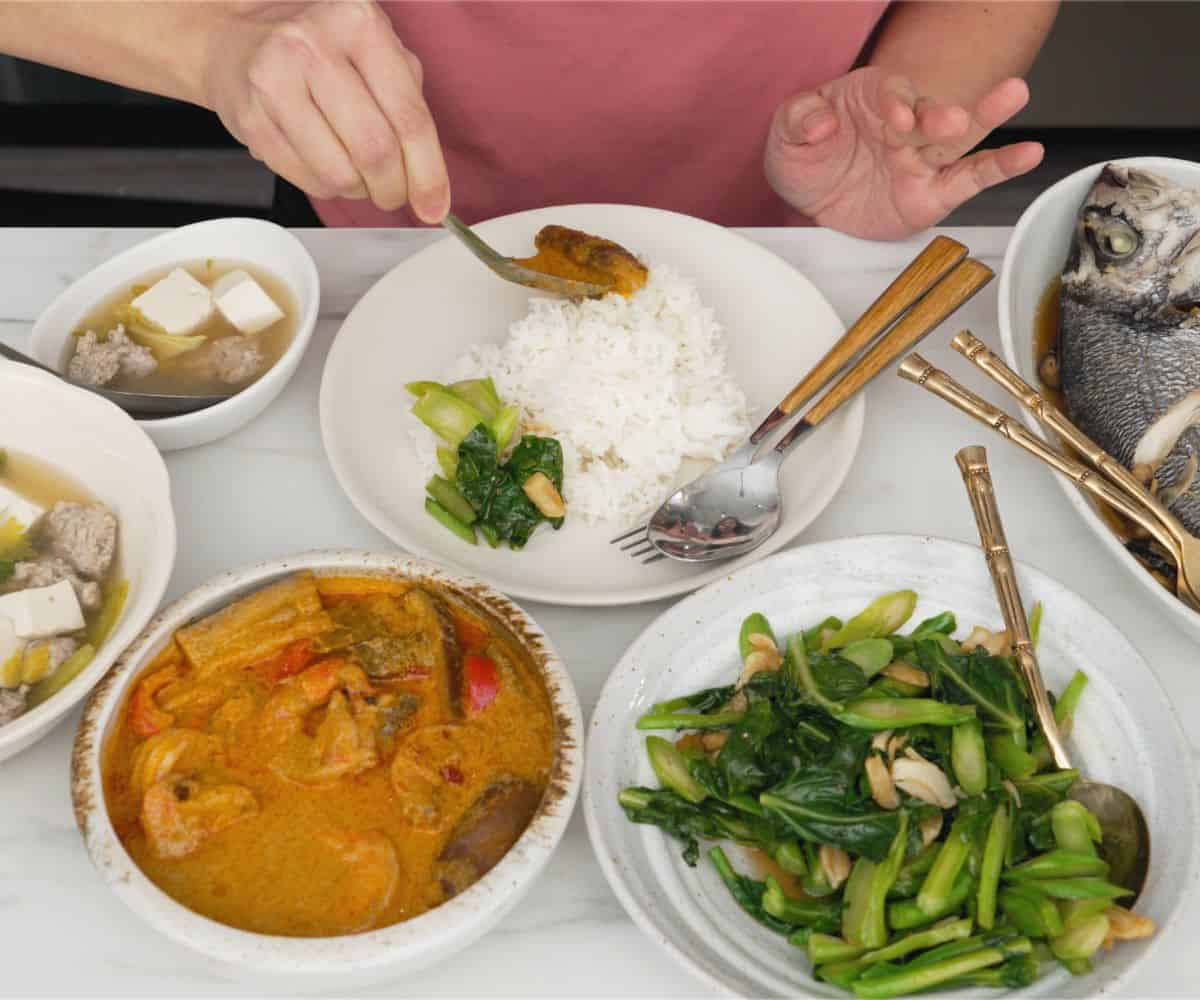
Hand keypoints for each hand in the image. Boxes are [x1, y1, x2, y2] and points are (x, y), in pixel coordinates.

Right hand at [202, 1, 448, 220]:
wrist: (236, 36)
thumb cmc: (319, 48)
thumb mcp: (373, 50)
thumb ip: (408, 106)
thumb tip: (431, 187)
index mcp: (359, 23)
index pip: (409, 117)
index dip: (428, 174)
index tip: (435, 207)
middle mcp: (313, 45)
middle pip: (375, 151)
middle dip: (393, 189)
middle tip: (393, 193)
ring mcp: (275, 80)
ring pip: (339, 174)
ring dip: (358, 190)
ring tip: (356, 172)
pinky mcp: (251, 118)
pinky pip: (306, 180)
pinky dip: (326, 186)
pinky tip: (324, 163)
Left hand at [764, 67, 1041, 240]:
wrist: (811, 202)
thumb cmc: (806, 156)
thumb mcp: (786, 134)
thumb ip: (799, 119)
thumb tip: (820, 123)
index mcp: (873, 98)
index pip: (890, 93)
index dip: (895, 102)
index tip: (895, 118)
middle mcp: (905, 123)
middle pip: (930, 112)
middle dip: (941, 114)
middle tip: (951, 119)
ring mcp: (922, 158)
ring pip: (961, 137)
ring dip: (985, 117)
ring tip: (1013, 94)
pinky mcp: (933, 193)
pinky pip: (970, 179)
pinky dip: (1000, 167)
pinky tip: (1028, 154)